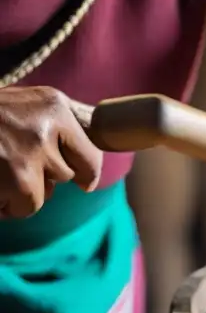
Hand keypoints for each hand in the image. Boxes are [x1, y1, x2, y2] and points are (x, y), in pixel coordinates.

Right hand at [0, 86, 102, 218]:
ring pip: (41, 197)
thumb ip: (57, 124)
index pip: (90, 155)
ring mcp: (27, 156)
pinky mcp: (14, 181)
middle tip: (9, 159)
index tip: (83, 182)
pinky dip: (3, 205)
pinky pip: (20, 208)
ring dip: (19, 193)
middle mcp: (46, 128)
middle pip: (64, 177)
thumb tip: (90, 160)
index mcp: (53, 105)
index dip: (85, 173)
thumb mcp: (23, 104)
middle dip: (41, 177)